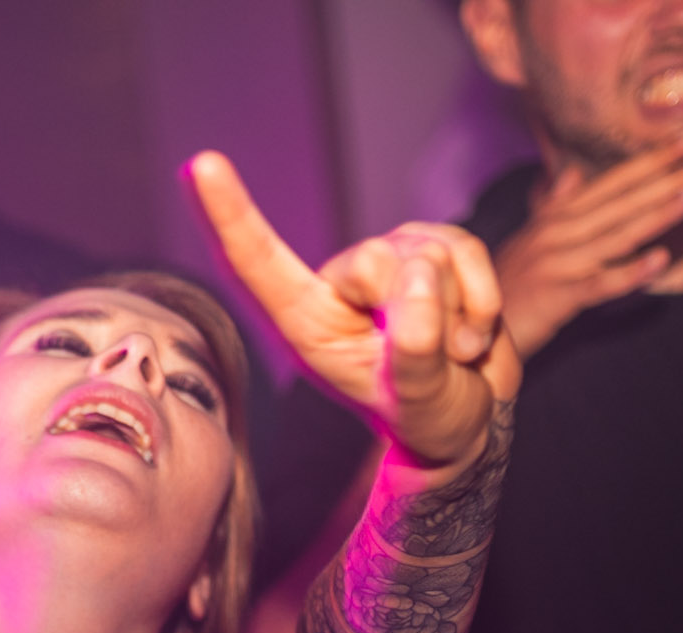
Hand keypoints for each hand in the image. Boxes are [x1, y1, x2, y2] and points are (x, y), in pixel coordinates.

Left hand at [189, 151, 520, 466]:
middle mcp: (339, 286)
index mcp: (307, 325)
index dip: (232, 217)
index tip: (199, 166)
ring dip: (456, 313)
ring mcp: (387, 261)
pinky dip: (483, 299)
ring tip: (448, 354)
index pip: (259, 266)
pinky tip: (469, 336)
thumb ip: (414, 353)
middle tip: (429, 359)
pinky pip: (469, 250)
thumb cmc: (428, 414)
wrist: (471, 416)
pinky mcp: (433, 246)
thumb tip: (416, 287)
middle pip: (377, 262)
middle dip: (419, 311)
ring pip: (431, 254)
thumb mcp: (420, 401)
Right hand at [494, 134, 682, 356]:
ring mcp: (558, 264)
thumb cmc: (499, 291)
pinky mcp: (556, 298)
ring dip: (658, 212)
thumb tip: (570, 174)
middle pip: (621, 201)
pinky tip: (659, 259)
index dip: (650, 160)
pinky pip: (600, 284)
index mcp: (555, 219)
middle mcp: (557, 234)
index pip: (611, 183)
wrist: (463, 333)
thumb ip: (551, 207)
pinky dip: (630, 272)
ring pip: (617, 234)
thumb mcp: (525, 242)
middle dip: (665, 175)